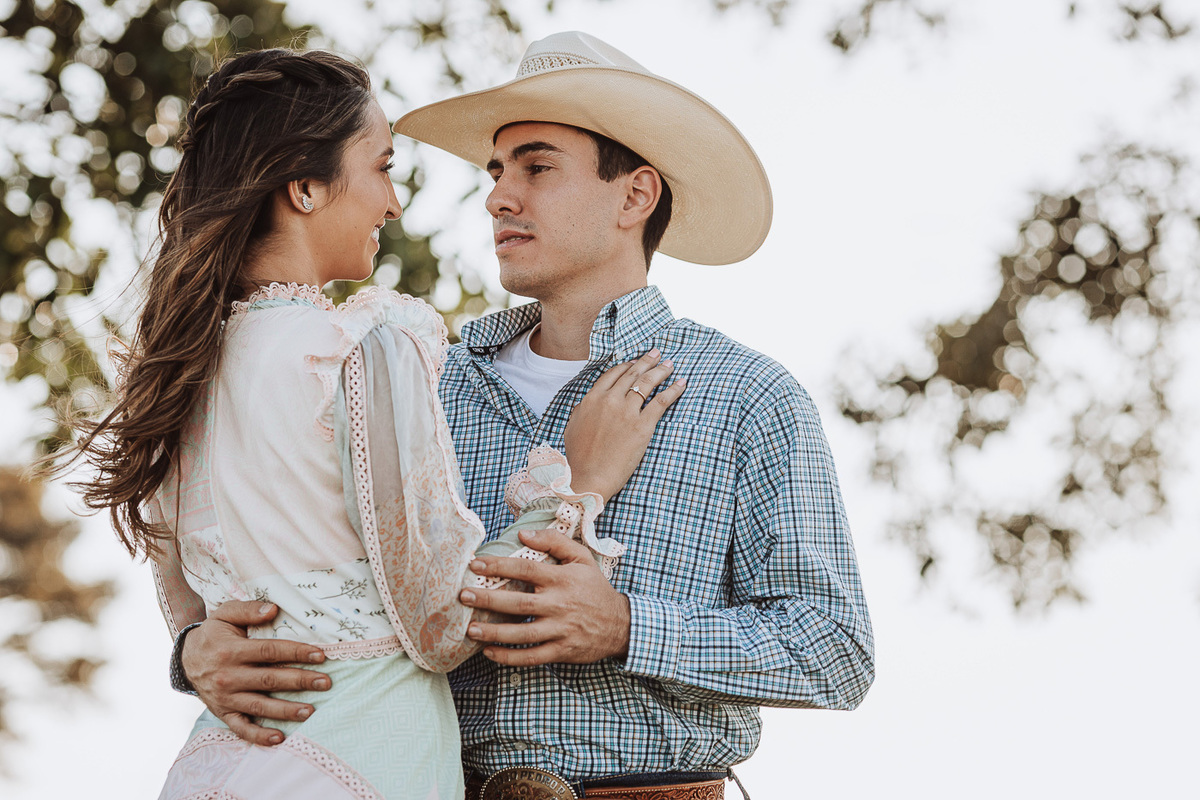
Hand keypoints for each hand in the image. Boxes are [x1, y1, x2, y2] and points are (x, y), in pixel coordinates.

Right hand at [181, 601, 330, 745]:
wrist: (185, 659)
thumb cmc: (213, 634)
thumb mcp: (225, 614)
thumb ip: (249, 610)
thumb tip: (274, 609)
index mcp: (231, 651)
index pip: (269, 651)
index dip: (296, 652)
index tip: (320, 655)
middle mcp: (228, 676)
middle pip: (269, 679)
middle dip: (300, 681)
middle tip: (325, 682)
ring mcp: (225, 698)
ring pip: (259, 705)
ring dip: (285, 710)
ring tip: (310, 711)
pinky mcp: (223, 713)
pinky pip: (241, 728)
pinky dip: (259, 735)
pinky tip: (280, 738)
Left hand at [460, 529, 629, 664]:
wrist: (620, 623)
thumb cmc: (594, 587)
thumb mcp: (581, 557)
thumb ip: (554, 541)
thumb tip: (523, 534)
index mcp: (562, 579)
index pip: (526, 570)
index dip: (499, 566)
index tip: (475, 565)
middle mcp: (559, 604)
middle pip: (519, 603)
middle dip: (489, 600)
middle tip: (464, 596)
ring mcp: (560, 630)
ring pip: (522, 633)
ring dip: (494, 632)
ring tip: (470, 629)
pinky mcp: (561, 651)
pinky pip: (532, 656)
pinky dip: (509, 657)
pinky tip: (489, 653)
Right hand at [565, 348, 684, 501]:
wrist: (589, 476)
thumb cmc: (579, 456)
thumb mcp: (572, 426)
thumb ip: (581, 410)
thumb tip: (586, 402)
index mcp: (592, 399)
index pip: (613, 374)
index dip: (627, 365)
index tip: (637, 361)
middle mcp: (610, 400)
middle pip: (633, 374)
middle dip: (648, 361)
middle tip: (658, 354)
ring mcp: (627, 412)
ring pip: (647, 383)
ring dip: (661, 371)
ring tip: (670, 365)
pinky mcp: (642, 426)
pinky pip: (661, 402)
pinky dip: (673, 390)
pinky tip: (681, 383)